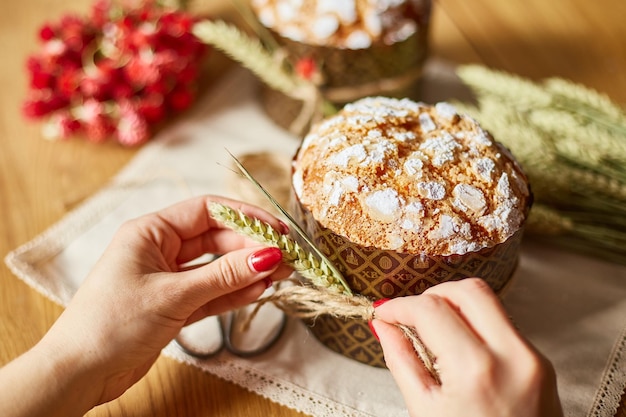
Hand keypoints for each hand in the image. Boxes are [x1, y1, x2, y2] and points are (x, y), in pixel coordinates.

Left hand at [19, 195, 290, 415]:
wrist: (80, 372)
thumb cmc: (113, 322)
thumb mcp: (173, 294)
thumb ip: (224, 275)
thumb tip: (269, 256)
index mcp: (151, 232)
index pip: (208, 211)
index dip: (246, 218)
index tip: (277, 232)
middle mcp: (161, 250)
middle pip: (217, 238)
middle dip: (251, 247)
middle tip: (286, 258)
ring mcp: (169, 278)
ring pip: (217, 267)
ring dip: (247, 270)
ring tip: (281, 274)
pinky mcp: (174, 305)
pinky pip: (211, 292)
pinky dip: (234, 292)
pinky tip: (259, 290)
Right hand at [371, 278, 562, 416]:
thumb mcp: (424, 412)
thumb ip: (401, 360)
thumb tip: (383, 326)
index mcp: (476, 371)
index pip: (431, 309)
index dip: (400, 306)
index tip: (385, 314)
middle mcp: (512, 356)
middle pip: (467, 290)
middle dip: (431, 295)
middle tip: (410, 315)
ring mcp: (532, 358)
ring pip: (489, 302)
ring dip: (454, 305)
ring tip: (432, 330)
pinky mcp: (541, 363)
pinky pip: (502, 323)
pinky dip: (474, 323)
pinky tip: (457, 346)